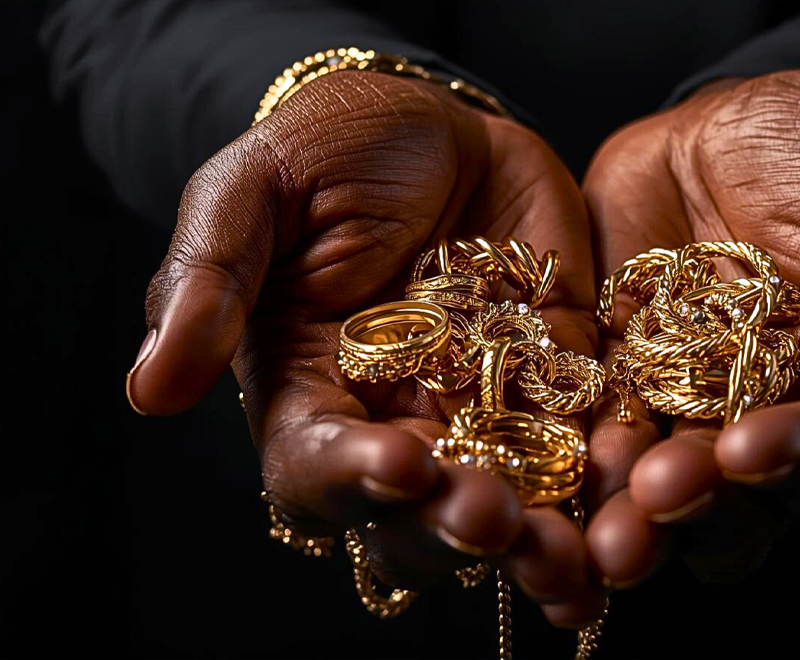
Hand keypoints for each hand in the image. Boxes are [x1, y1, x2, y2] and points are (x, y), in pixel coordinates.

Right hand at [126, 71, 604, 625]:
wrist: (434, 124)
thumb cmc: (326, 153)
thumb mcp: (252, 194)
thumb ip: (208, 283)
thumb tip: (151, 389)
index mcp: (309, 394)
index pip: (317, 468)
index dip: (355, 481)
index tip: (399, 464)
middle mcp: (396, 424)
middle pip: (418, 516)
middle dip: (454, 528)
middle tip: (492, 520)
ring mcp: (484, 412)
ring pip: (508, 505)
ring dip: (539, 541)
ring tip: (574, 557)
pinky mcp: (558, 386)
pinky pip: (587, 446)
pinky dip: (609, 479)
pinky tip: (632, 498)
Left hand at [581, 70, 799, 584]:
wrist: (721, 126)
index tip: (753, 447)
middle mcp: (764, 418)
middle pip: (742, 506)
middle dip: (702, 511)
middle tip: (659, 498)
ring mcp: (681, 411)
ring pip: (659, 496)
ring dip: (631, 518)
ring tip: (600, 525)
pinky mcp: (612, 387)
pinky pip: (591, 443)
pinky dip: (573, 467)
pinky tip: (546, 477)